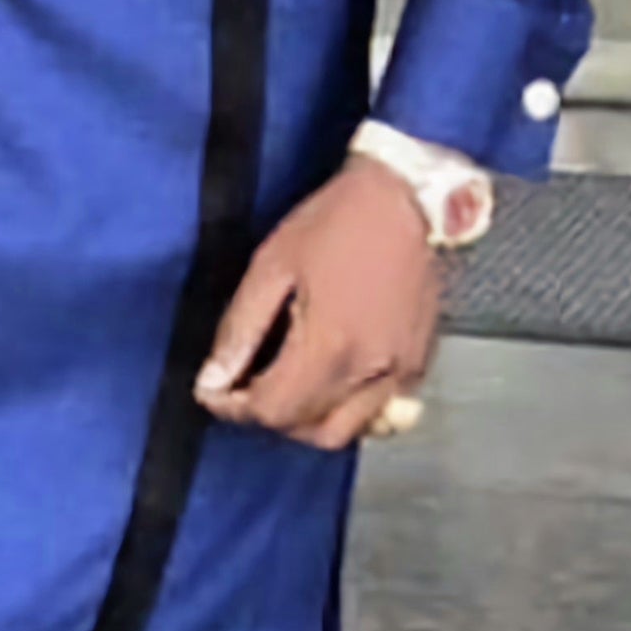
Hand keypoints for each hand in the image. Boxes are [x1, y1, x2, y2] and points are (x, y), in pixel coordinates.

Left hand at [193, 157, 440, 449]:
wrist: (406, 199)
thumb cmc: (335, 223)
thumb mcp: (272, 265)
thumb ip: (242, 328)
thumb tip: (215, 377)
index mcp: (330, 347)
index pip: (273, 410)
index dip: (233, 407)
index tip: (212, 390)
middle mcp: (370, 373)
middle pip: (311, 430)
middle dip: (270, 417)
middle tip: (244, 388)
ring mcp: (401, 373)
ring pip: (348, 431)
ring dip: (308, 421)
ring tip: (283, 387)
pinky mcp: (418, 364)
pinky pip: (379, 413)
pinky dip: (346, 411)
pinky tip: (326, 380)